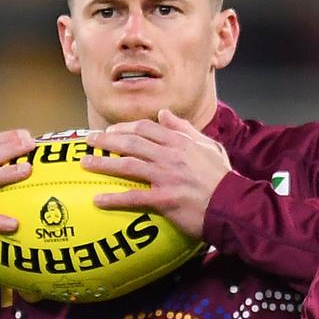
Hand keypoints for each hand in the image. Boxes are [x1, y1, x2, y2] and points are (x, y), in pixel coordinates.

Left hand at [82, 109, 230, 239]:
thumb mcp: (209, 146)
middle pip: (131, 142)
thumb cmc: (222, 177)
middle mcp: (170, 155)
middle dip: (106, 140)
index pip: (146, 127)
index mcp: (181, 141)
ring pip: (128, 165)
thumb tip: (164, 114)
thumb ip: (185, 129)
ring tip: (85, 163)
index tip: (110, 130)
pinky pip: (134, 197)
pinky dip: (114, 198)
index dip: (124, 127)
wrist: (233, 204)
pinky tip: (97, 200)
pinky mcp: (165, 199)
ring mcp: (167, 177)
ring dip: (103, 163)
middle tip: (88, 141)